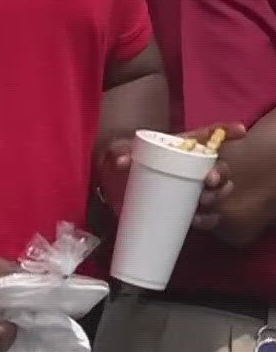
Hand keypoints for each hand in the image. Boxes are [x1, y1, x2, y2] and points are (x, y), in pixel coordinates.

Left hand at [97, 123, 244, 229]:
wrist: (111, 188)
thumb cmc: (121, 162)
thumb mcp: (118, 152)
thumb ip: (119, 151)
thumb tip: (121, 160)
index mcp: (183, 147)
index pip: (210, 135)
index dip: (227, 131)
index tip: (240, 132)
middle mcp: (194, 167)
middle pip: (221, 168)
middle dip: (221, 174)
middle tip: (210, 181)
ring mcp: (193, 190)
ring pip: (219, 193)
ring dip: (217, 198)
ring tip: (202, 202)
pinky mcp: (188, 210)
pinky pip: (208, 217)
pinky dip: (206, 220)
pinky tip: (195, 220)